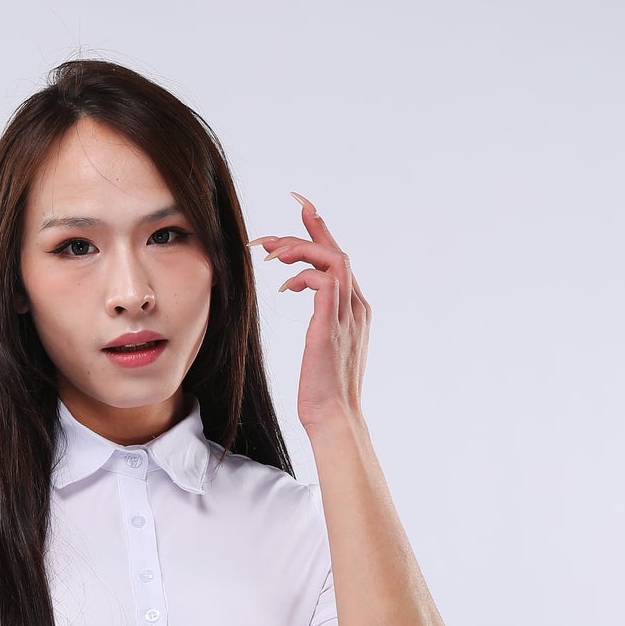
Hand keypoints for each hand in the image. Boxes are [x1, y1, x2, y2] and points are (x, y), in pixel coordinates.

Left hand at [253, 192, 369, 435]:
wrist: (334, 419)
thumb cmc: (323, 391)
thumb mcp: (322, 346)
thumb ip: (321, 317)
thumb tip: (303, 294)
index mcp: (355, 310)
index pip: (339, 259)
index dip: (321, 229)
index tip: (301, 206)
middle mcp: (356, 307)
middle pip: (336, 251)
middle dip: (305, 231)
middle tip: (268, 235)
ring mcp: (347, 315)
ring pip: (332, 259)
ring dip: (298, 249)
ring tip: (270, 255)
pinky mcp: (331, 326)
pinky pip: (323, 282)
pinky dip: (302, 275)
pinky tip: (283, 285)